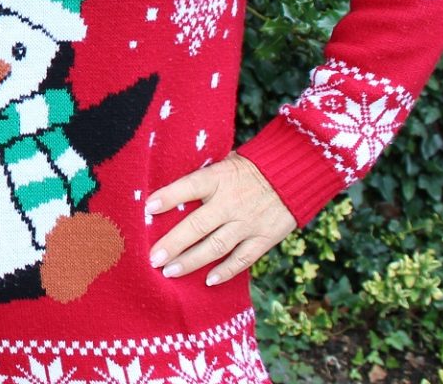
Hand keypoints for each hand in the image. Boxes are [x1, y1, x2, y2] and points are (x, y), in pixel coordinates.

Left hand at [145, 152, 297, 285]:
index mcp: (218, 179)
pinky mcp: (265, 238)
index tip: (147, 208)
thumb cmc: (251, 167)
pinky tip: (208, 280)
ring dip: (191, 261)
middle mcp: (231, 202)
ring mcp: (248, 222)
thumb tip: (174, 190)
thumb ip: (204, 177)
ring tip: (170, 271)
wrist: (295, 174)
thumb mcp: (225, 162)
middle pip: (197, 225)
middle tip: (153, 258)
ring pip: (216, 246)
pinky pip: (242, 258)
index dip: (168, 197)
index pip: (189, 186)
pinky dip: (226, 271)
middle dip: (173, 243)